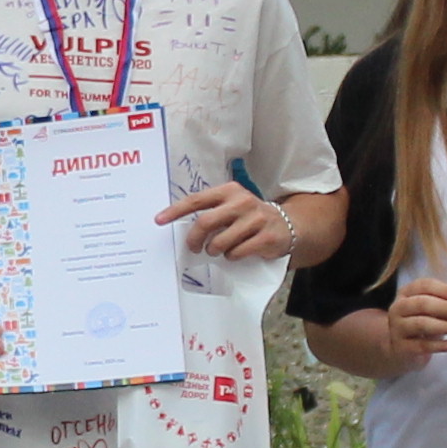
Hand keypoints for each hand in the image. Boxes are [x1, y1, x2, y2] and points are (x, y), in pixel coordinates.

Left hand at [162, 179, 296, 263]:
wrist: (287, 224)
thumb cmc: (250, 217)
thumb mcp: (232, 206)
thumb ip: (211, 211)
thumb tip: (180, 225)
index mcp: (229, 191)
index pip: (196, 200)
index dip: (175, 211)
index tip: (159, 220)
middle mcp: (242, 201)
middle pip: (205, 222)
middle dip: (194, 239)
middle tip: (193, 248)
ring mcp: (256, 219)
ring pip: (220, 241)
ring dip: (214, 250)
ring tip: (218, 250)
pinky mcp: (266, 237)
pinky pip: (237, 252)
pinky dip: (231, 256)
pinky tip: (236, 253)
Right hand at [387, 277, 446, 362]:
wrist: (401, 350)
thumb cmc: (421, 323)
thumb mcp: (430, 310)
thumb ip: (444, 304)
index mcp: (406, 293)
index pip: (424, 285)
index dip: (444, 290)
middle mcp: (398, 308)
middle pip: (422, 303)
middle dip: (445, 307)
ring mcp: (398, 328)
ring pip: (421, 324)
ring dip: (444, 326)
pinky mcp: (402, 347)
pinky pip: (424, 345)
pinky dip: (443, 345)